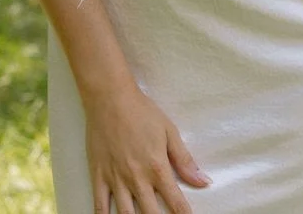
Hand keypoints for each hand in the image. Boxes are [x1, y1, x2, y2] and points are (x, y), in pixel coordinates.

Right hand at [84, 78, 209, 213]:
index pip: (175, 201)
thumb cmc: (142, 112)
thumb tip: (203, 181)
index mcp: (157, 168)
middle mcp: (137, 179)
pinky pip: (99, 206)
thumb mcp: (169, 132)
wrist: (110, 99)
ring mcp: (116, 180)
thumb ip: (184, 160)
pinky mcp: (99, 177)